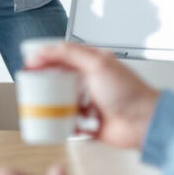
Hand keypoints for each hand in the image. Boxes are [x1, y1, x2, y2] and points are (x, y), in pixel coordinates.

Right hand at [37, 43, 159, 150]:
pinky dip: (59, 124)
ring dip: (49, 104)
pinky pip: (67, 124)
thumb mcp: (98, 64)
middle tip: (29, 85)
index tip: (29, 64)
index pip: (62, 56)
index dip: (44, 58)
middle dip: (42, 82)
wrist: (144, 123)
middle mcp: (90, 83)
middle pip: (58, 79)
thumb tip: (45, 50)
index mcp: (93, 64)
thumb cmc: (129, 92)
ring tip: (37, 104)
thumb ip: (71, 53)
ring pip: (60, 102)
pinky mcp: (89, 124)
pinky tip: (52, 122)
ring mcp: (89, 104)